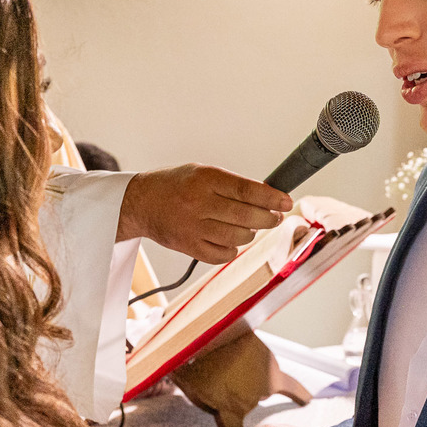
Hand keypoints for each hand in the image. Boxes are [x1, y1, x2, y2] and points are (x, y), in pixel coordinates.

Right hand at [118, 164, 291, 262]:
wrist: (140, 203)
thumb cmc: (177, 185)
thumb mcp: (202, 172)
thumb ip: (232, 185)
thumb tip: (269, 197)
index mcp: (205, 179)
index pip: (247, 190)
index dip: (271, 198)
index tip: (286, 201)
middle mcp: (198, 203)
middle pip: (246, 216)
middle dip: (268, 218)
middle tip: (275, 216)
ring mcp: (193, 227)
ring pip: (238, 237)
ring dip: (250, 233)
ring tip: (249, 226)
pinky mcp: (188, 247)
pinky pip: (223, 254)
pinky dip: (233, 249)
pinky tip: (230, 239)